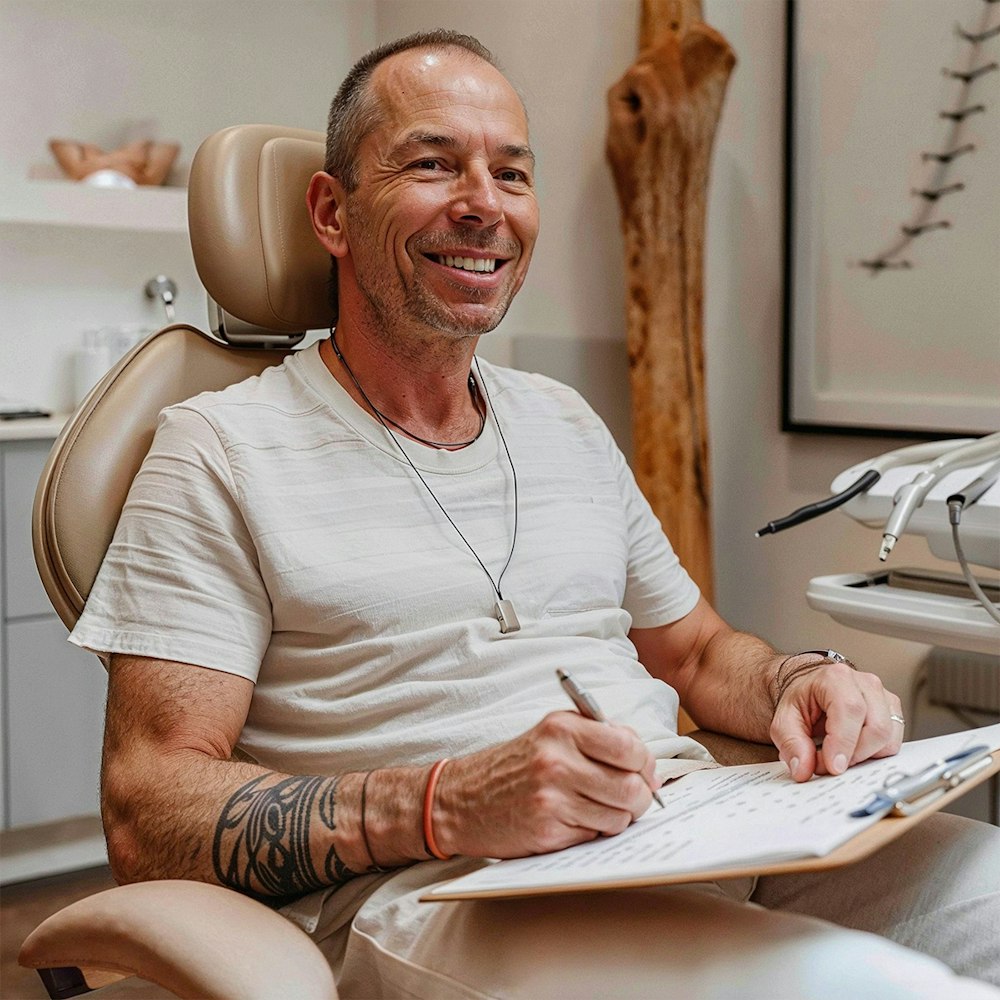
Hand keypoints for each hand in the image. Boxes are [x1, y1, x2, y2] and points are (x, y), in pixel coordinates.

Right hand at [433, 712, 658, 858]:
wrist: (461, 799)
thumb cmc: (515, 767)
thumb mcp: (551, 735)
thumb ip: (598, 740)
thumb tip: (647, 768)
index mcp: (562, 727)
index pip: (630, 746)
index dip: (644, 764)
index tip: (641, 772)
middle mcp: (557, 759)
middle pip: (632, 786)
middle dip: (638, 798)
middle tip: (628, 799)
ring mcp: (552, 796)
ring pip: (620, 816)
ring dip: (616, 818)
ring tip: (594, 809)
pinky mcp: (547, 829)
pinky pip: (596, 835)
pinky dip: (592, 832)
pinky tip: (572, 821)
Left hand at [770, 659, 904, 781]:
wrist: (811, 687)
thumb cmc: (801, 699)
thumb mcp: (784, 720)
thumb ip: (791, 744)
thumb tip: (803, 770)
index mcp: (836, 678)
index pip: (850, 710)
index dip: (844, 743)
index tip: (834, 767)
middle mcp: (865, 684)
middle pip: (877, 728)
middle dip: (854, 755)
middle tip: (830, 764)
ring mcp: (883, 697)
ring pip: (889, 739)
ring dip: (865, 757)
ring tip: (840, 755)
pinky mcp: (892, 712)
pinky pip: (894, 742)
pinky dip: (875, 755)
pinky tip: (855, 751)